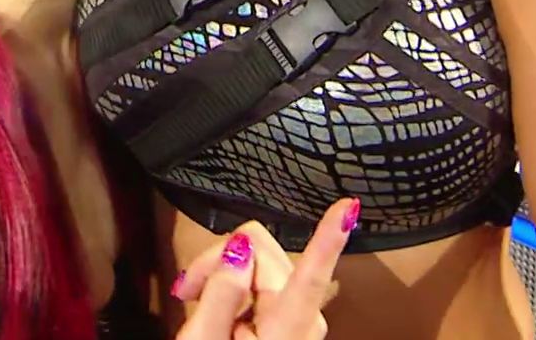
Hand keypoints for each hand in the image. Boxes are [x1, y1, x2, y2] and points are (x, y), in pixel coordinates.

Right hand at [174, 198, 357, 339]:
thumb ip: (219, 296)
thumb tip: (238, 249)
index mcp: (286, 329)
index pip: (309, 278)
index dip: (327, 240)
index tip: (349, 208)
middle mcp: (306, 318)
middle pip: (263, 251)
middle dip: (221, 260)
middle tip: (186, 291)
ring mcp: (304, 317)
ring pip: (261, 260)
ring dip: (226, 273)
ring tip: (195, 302)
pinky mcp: (297, 316)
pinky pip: (265, 279)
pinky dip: (237, 285)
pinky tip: (216, 307)